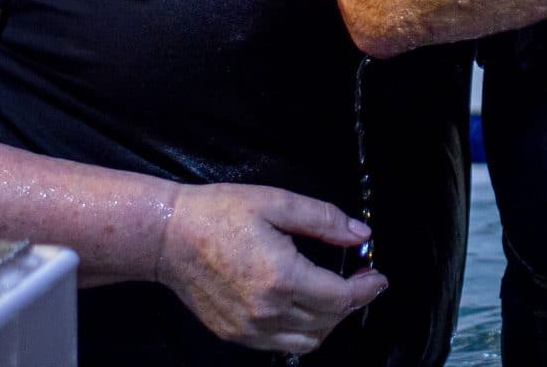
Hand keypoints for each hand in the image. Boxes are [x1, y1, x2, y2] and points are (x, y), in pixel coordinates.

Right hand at [155, 183, 386, 354]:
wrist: (168, 236)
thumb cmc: (218, 213)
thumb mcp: (277, 202)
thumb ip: (323, 220)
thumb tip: (360, 234)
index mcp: (281, 277)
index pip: (340, 297)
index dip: (367, 289)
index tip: (378, 277)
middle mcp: (267, 311)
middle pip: (328, 321)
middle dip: (352, 303)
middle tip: (361, 280)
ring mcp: (249, 328)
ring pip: (307, 341)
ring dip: (329, 322)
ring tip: (335, 296)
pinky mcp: (234, 334)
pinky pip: (280, 344)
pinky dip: (301, 332)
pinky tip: (303, 308)